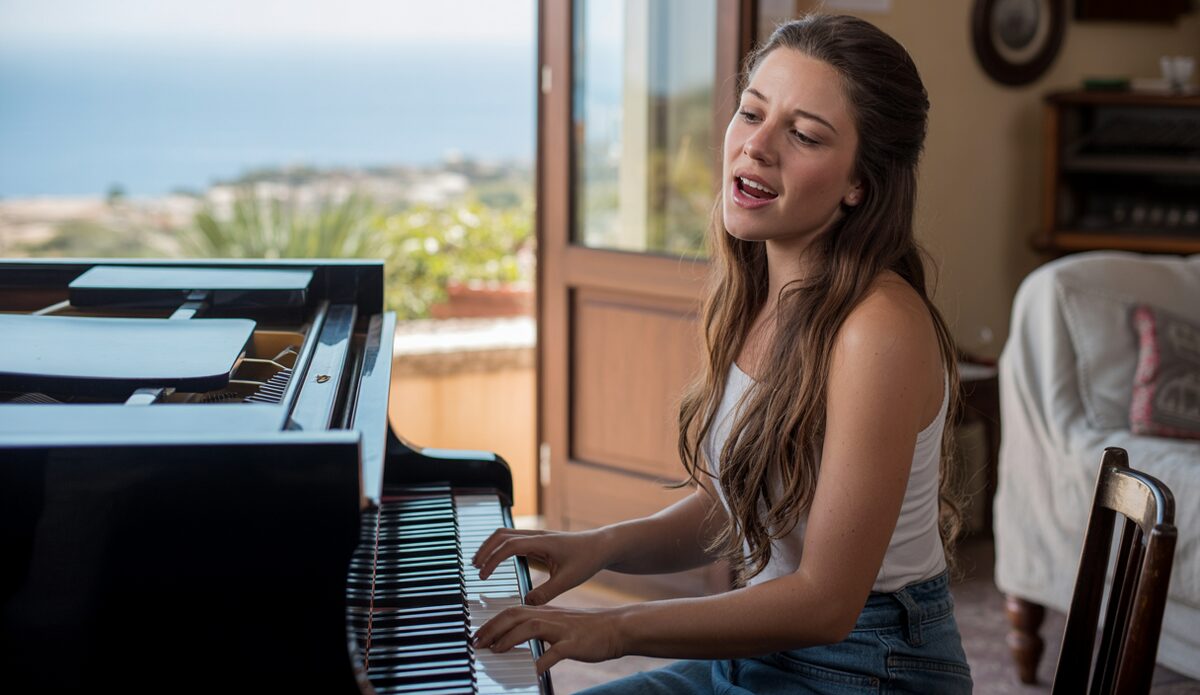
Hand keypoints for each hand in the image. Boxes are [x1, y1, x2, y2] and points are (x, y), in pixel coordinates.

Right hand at [472, 528, 608, 605]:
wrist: (601, 546)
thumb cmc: (587, 560)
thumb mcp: (569, 580)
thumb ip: (547, 592)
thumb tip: (526, 602)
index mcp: (542, 542)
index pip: (509, 546)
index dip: (493, 559)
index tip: (483, 575)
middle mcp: (536, 536)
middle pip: (501, 535)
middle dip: (485, 549)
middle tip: (475, 568)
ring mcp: (536, 537)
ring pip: (505, 534)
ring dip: (490, 546)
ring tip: (480, 564)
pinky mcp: (537, 541)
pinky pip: (512, 540)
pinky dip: (499, 548)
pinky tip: (496, 561)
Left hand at [473, 604, 623, 674]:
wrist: (616, 628)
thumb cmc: (587, 629)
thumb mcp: (559, 625)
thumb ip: (538, 629)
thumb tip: (516, 638)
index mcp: (545, 612)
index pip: (512, 611)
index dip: (492, 622)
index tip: (478, 635)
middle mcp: (551, 616)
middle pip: (516, 615)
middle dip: (493, 628)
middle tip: (478, 643)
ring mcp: (562, 629)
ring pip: (531, 627)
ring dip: (510, 639)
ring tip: (496, 651)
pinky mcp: (574, 644)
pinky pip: (554, 653)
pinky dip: (540, 662)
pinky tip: (531, 672)